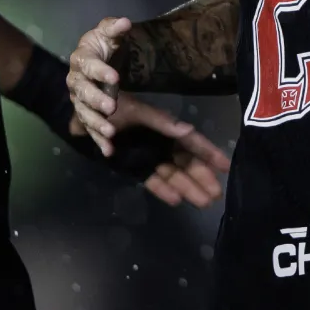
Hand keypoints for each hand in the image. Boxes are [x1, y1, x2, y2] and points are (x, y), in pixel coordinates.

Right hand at [67, 16, 130, 152]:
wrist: (92, 58)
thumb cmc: (102, 45)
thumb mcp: (108, 33)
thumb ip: (114, 28)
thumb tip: (124, 22)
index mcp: (82, 60)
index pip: (89, 65)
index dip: (100, 71)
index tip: (115, 78)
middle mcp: (76, 81)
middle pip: (83, 92)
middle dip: (96, 100)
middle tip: (111, 107)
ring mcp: (79, 100)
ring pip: (84, 113)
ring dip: (96, 123)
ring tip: (110, 131)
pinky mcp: (85, 114)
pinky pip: (90, 128)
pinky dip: (98, 140)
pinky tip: (109, 150)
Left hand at [71, 91, 232, 208]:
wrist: (83, 115)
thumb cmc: (112, 107)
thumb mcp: (138, 111)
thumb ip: (162, 122)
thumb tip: (189, 131)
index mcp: (165, 127)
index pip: (192, 143)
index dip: (210, 153)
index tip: (226, 166)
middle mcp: (160, 143)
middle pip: (186, 163)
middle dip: (201, 178)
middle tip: (216, 194)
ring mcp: (148, 156)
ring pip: (172, 174)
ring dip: (187, 187)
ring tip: (203, 202)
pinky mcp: (133, 167)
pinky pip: (151, 180)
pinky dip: (162, 190)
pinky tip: (176, 200)